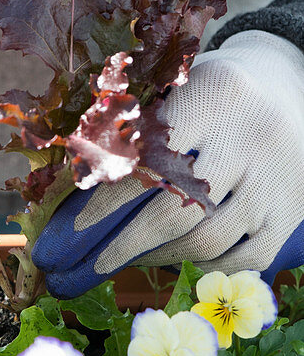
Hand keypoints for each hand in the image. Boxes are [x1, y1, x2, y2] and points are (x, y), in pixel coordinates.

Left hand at [33, 30, 303, 297]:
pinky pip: (245, 259)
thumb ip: (139, 125)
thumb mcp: (182, 87)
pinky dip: (210, 267)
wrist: (296, 91)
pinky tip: (185, 259)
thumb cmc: (215, 98)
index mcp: (214, 95)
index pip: (150, 158)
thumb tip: (74, 181)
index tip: (77, 225)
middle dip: (128, 243)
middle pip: (177, 210)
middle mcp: (251, 137)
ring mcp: (276, 178)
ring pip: (208, 240)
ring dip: (163, 257)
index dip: (109, 198)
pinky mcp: (293, 210)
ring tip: (136, 256)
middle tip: (98, 262)